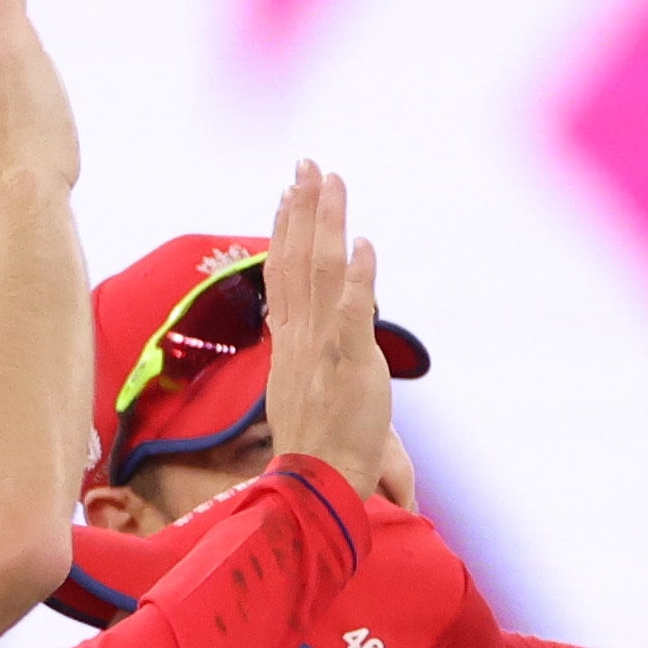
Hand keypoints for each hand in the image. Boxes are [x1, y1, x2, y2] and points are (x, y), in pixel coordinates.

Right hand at [253, 162, 404, 499]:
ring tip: (331, 181)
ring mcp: (321, 348)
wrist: (317, 484)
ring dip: (326, 224)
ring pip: (320, 273)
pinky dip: (358, 278)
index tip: (286, 193)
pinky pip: (351, 314)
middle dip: (302, 208)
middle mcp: (299, 337)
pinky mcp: (347, 365)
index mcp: (289, 342)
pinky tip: (365, 244)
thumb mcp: (306, 387)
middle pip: (297, 260)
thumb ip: (314, 349)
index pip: (282, 274)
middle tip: (307, 164)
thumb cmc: (319, 444)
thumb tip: (320, 323)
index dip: (283, 230)